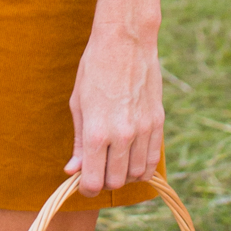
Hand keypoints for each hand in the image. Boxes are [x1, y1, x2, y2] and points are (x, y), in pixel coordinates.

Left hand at [67, 7, 163, 195]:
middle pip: (115, 182)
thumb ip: (78, 142)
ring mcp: (143, 130)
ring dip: (124, 176)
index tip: (83, 183)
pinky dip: (142, 168)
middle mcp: (121, 136)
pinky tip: (132, 161)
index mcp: (96, 132)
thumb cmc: (94, 69)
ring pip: (136, 175)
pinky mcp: (158, 123)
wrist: (126, 42)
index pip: (93, 180)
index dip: (86, 188)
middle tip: (97, 172)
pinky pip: (152, 160)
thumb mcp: (78, 104)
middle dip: (103, 183)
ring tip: (114, 164)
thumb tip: (72, 171)